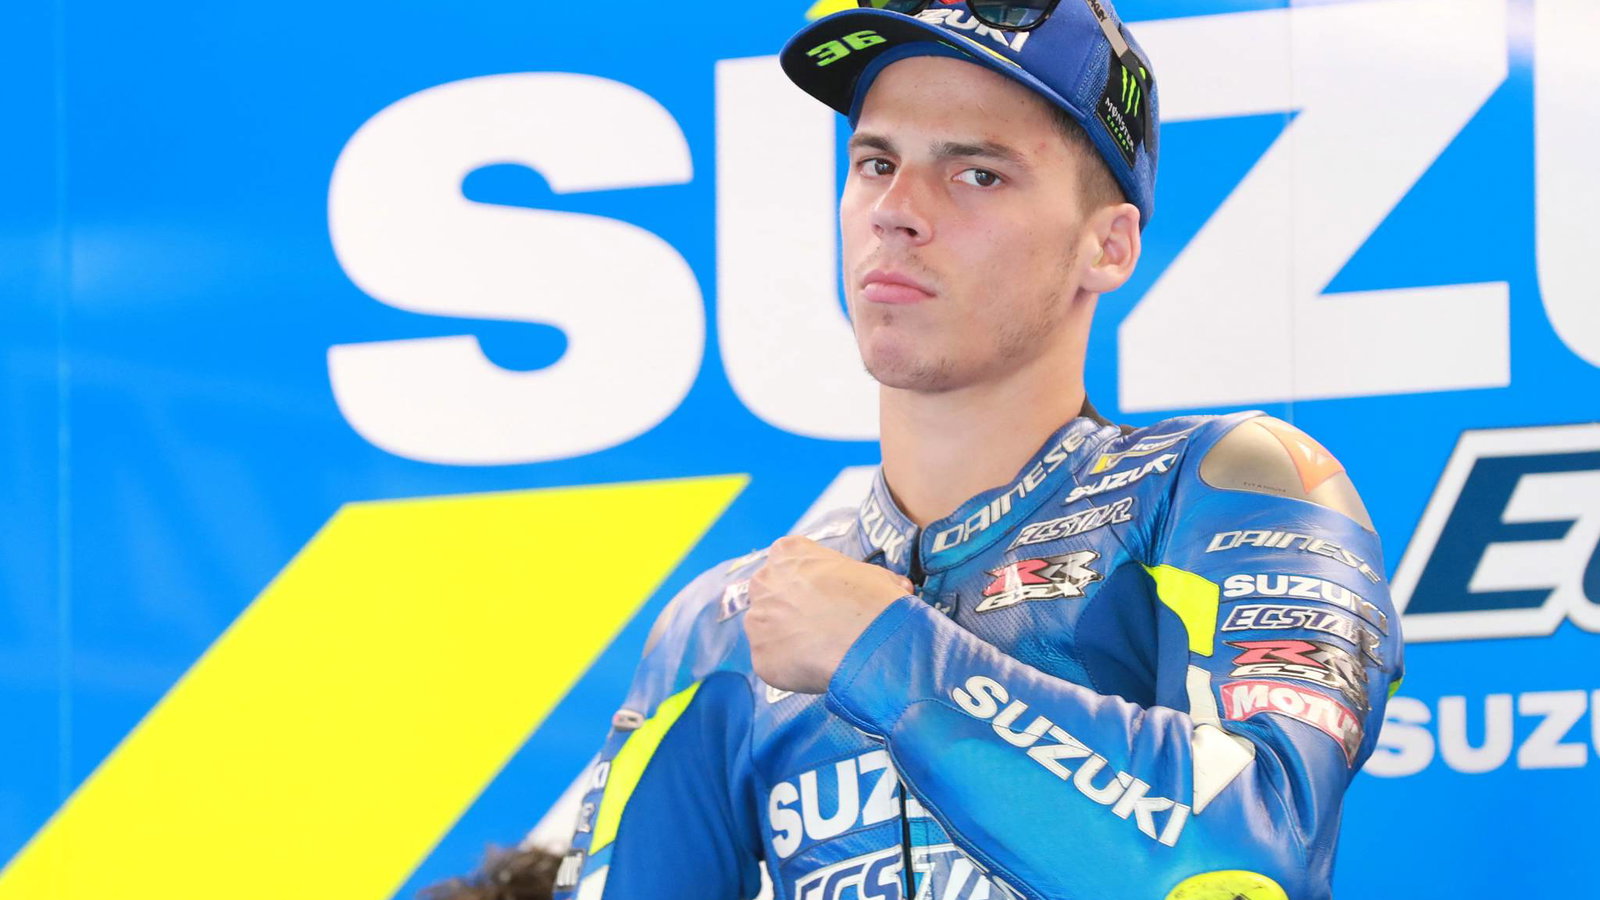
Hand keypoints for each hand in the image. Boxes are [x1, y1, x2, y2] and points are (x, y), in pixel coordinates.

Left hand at [745, 536, 915, 693]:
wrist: (868, 640)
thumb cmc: (872, 599)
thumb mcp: (874, 574)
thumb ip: (863, 579)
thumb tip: (892, 589)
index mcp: (787, 553)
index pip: (788, 563)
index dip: (807, 582)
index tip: (824, 596)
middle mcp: (763, 582)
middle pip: (771, 596)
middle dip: (789, 609)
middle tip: (819, 626)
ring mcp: (756, 621)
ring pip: (768, 632)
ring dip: (787, 640)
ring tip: (819, 652)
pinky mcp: (759, 658)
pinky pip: (774, 663)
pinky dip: (790, 669)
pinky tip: (814, 670)